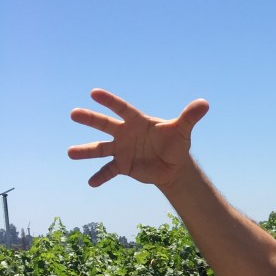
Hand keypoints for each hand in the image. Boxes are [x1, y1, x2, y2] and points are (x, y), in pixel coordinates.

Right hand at [69, 89, 208, 188]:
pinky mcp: (123, 166)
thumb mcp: (183, 131)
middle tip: (74, 114)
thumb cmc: (175, 143)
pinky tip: (91, 183)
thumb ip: (189, 117)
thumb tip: (205, 104)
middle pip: (105, 125)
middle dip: (90, 119)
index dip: (109, 101)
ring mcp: (122, 150)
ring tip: (71, 153)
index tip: (94, 93)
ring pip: (100, 149)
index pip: (122, 108)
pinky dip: (100, 177)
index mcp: (137, 121)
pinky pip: (108, 171)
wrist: (173, 166)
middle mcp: (125, 133)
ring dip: (86, 151)